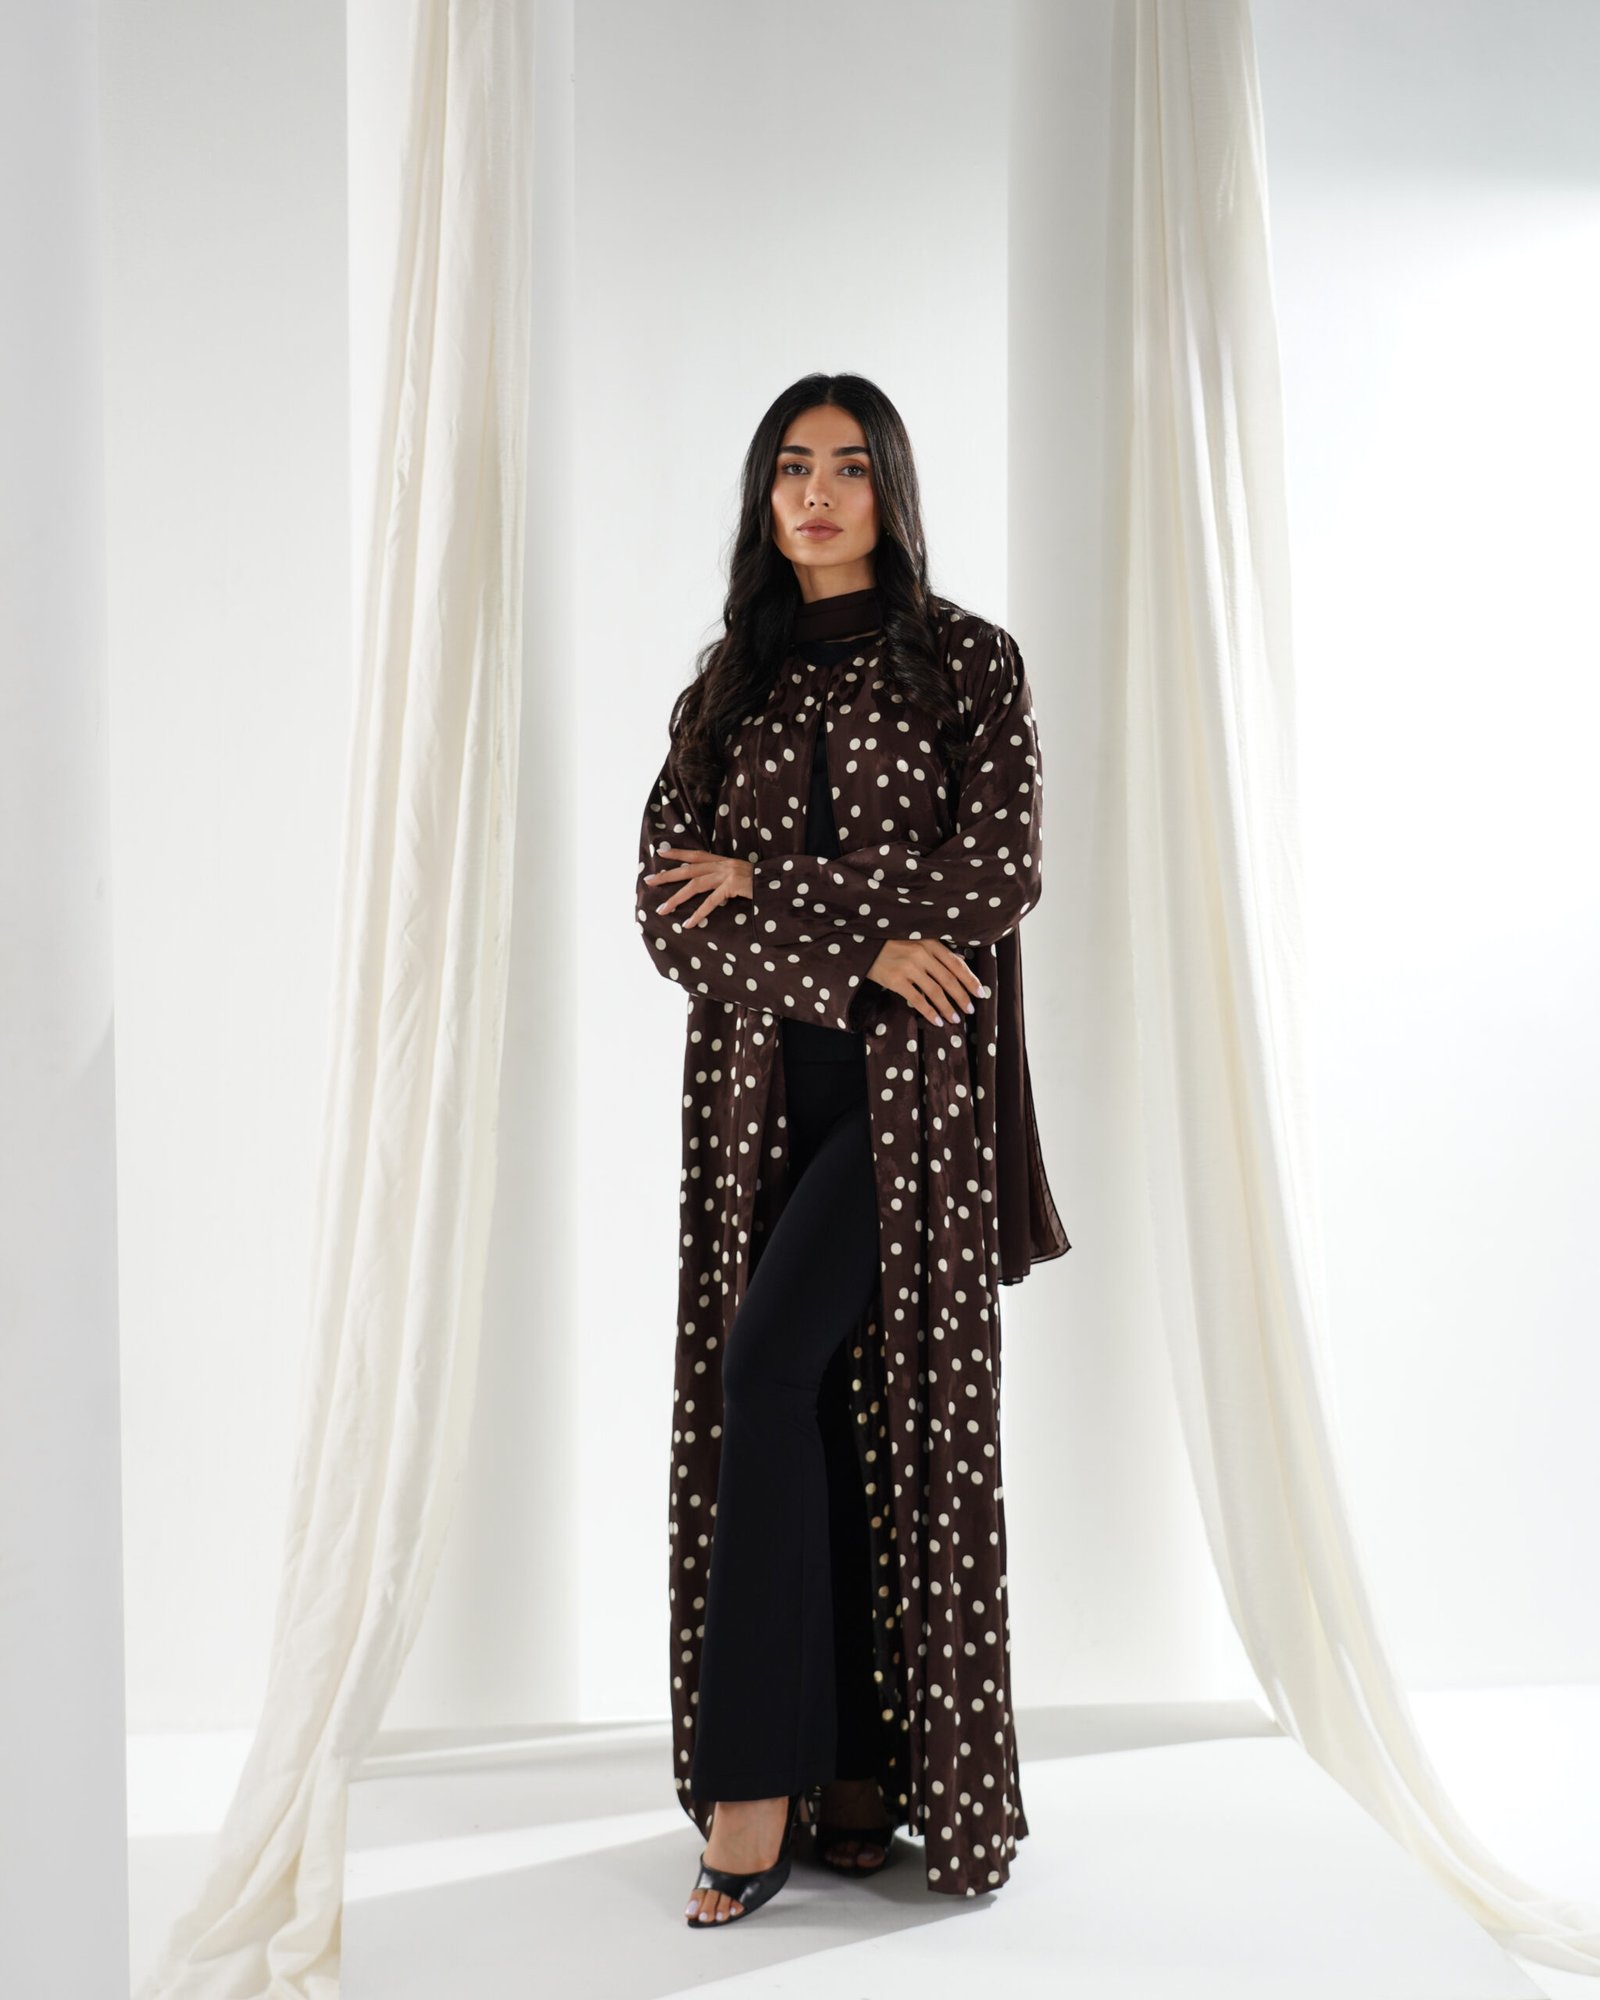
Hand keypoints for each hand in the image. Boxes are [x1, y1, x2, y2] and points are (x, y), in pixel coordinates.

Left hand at [645, 845, 753, 928]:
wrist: (779, 883)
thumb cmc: (760, 884)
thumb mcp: (740, 879)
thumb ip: (724, 884)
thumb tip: (713, 899)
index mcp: (723, 861)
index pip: (696, 855)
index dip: (678, 853)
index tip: (660, 853)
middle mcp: (723, 865)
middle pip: (689, 869)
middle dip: (667, 876)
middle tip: (648, 881)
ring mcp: (727, 875)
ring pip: (695, 886)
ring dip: (676, 898)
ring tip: (662, 909)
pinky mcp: (733, 887)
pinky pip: (711, 902)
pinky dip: (698, 914)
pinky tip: (688, 923)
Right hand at [866, 939, 985, 1027]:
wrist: (864, 946)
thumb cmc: (893, 944)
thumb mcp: (918, 942)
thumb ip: (939, 952)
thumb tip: (961, 960)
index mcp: (930, 943)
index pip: (957, 964)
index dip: (970, 980)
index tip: (981, 993)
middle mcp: (922, 954)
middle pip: (949, 979)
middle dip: (962, 996)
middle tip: (970, 1009)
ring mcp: (909, 967)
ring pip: (935, 991)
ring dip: (948, 1007)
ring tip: (955, 1018)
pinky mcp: (896, 980)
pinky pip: (917, 1000)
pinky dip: (929, 1012)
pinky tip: (937, 1021)